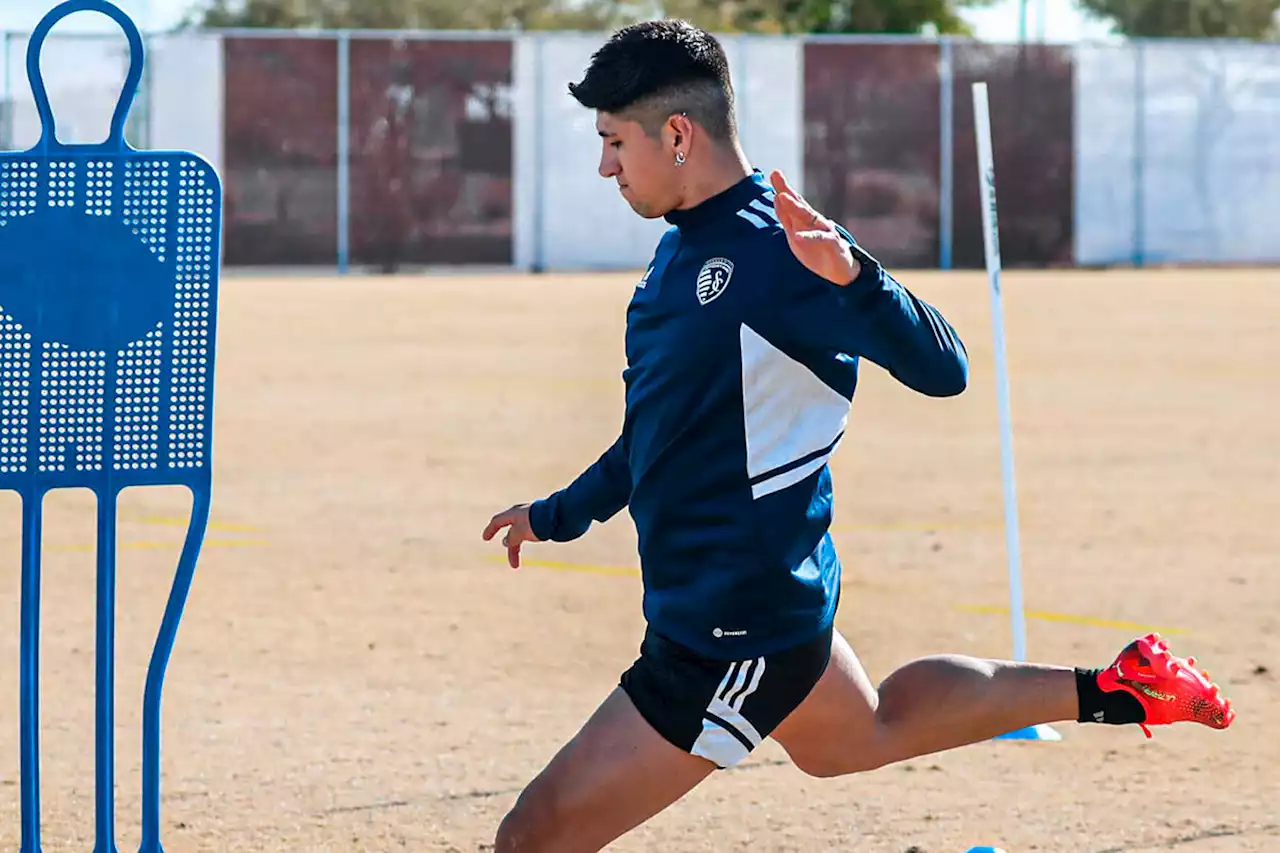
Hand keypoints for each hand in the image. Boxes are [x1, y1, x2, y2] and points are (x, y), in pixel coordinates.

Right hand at [482, 503, 540, 567]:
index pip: (497, 521)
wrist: (559, 516)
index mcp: (513, 513)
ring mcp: (532, 518)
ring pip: (521, 535)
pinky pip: (531, 533)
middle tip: (514, 565)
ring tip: (520, 561)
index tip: (485, 539)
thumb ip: (511, 538)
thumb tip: (506, 542)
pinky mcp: (542, 521)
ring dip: (519, 547)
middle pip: (511, 532)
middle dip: (511, 548)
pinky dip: (528, 541)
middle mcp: (522, 514)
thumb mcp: (520, 532)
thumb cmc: (537, 522)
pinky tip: (535, 545)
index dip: (490, 530)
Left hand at [769, 170, 859, 285]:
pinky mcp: (832, 243)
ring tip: (782, 197)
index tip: (773, 173)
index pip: (793, 201)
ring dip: (795, 206)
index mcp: (804, 219)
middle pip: (799, 203)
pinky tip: (797, 236)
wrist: (838, 270)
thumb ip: (786, 218)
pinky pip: (819, 238)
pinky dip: (808, 237)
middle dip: (786, 189)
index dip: (782, 188)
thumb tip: (776, 198)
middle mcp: (814, 220)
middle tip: (776, 175)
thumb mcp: (795, 234)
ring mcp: (824, 229)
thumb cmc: (816, 250)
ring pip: (809, 216)